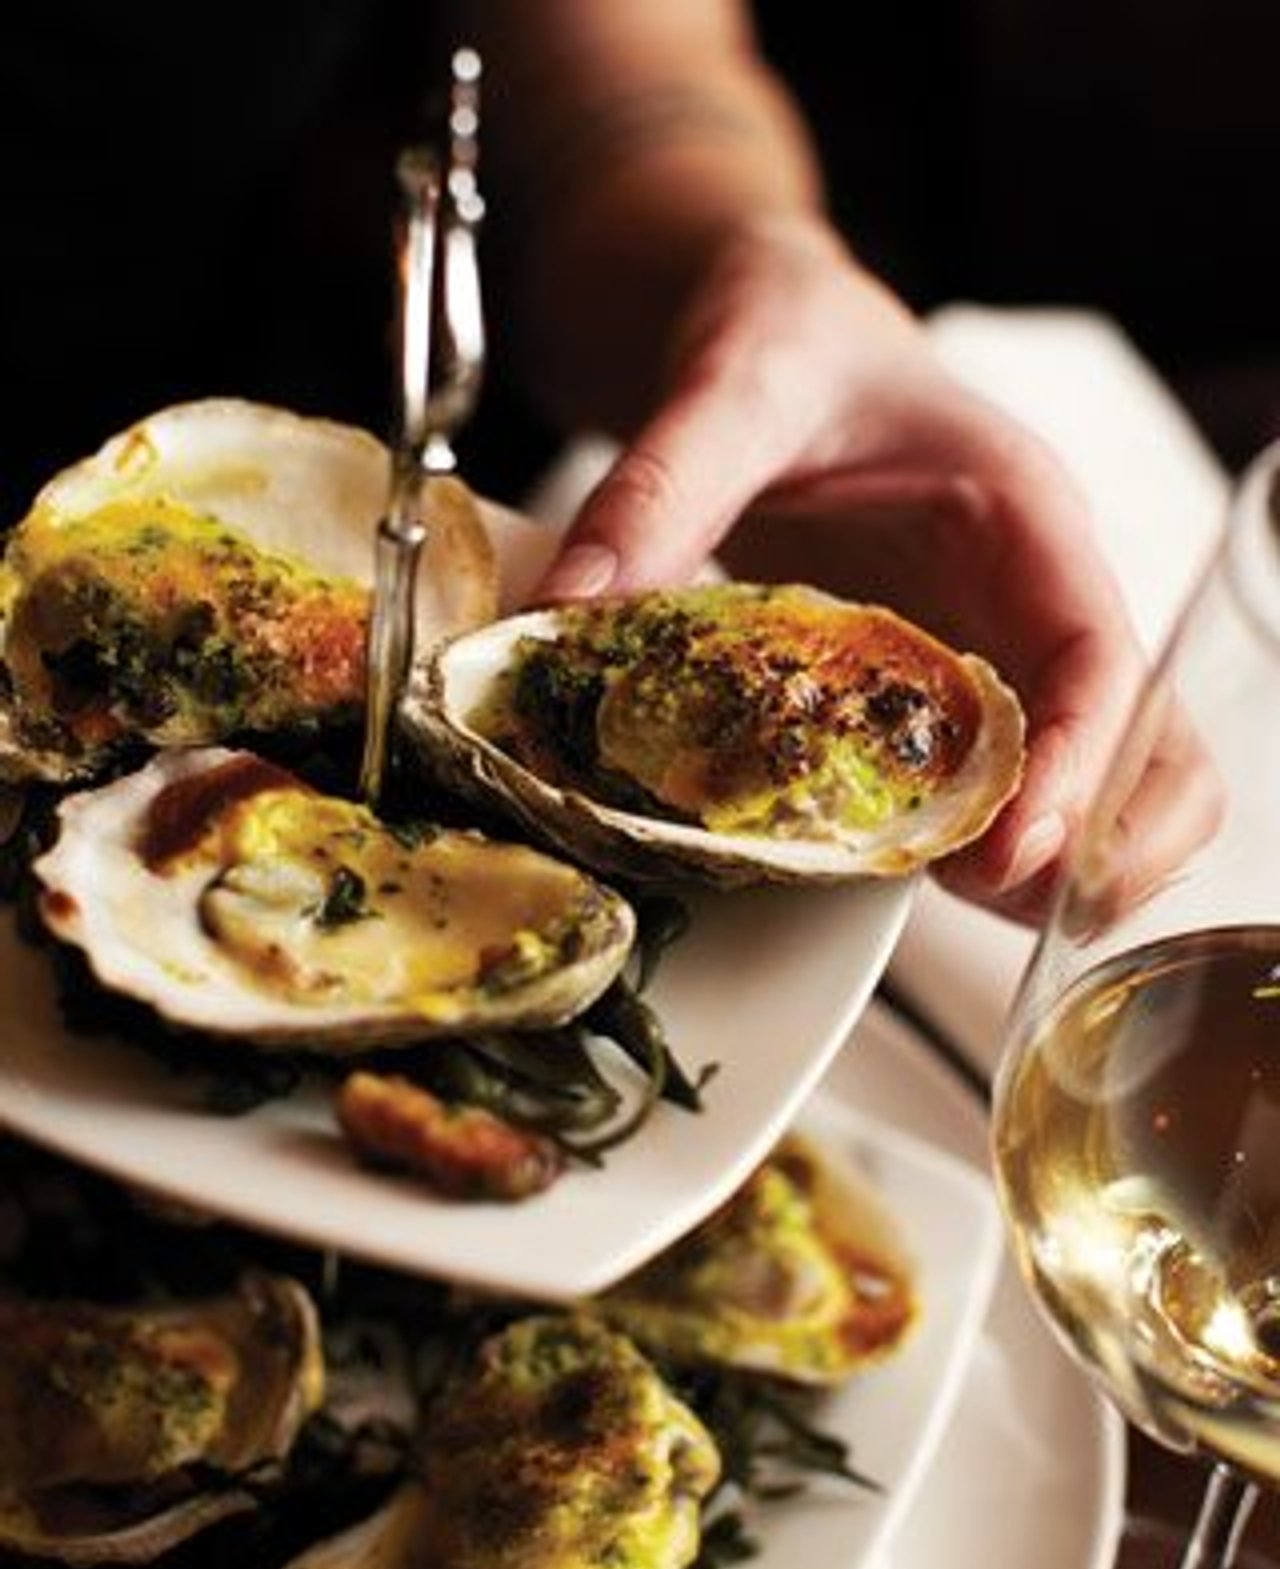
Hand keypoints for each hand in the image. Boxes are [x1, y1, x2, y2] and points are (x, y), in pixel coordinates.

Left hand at [529, 215, 1216, 923]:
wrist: (774, 335)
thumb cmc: (786, 339)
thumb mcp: (730, 386)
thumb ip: (663, 487)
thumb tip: (574, 605)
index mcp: (1021, 517)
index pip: (1101, 657)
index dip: (1081, 763)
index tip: (1013, 849)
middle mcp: (1033, 596)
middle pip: (1146, 747)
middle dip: (1094, 841)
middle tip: (985, 897)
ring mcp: (997, 650)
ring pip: (1098, 784)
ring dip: (1047, 865)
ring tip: (943, 900)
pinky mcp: (941, 689)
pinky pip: (999, 787)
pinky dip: (977, 846)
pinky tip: (902, 870)